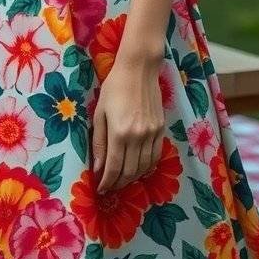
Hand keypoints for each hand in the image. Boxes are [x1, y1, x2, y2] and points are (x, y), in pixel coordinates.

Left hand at [91, 55, 164, 192]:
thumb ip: (99, 141)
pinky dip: (147, 168)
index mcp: (119, 132)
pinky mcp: (161, 129)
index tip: (101, 189)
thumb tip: (97, 167)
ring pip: (144, 167)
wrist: (139, 69)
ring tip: (122, 180)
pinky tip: (139, 169)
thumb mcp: (100, 112)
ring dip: (133, 178)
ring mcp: (152, 134)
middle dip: (118, 183)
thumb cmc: (114, 87)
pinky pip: (155, 156)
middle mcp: (138, 137)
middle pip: (130, 171)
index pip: (114, 167)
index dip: (107, 182)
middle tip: (110, 187)